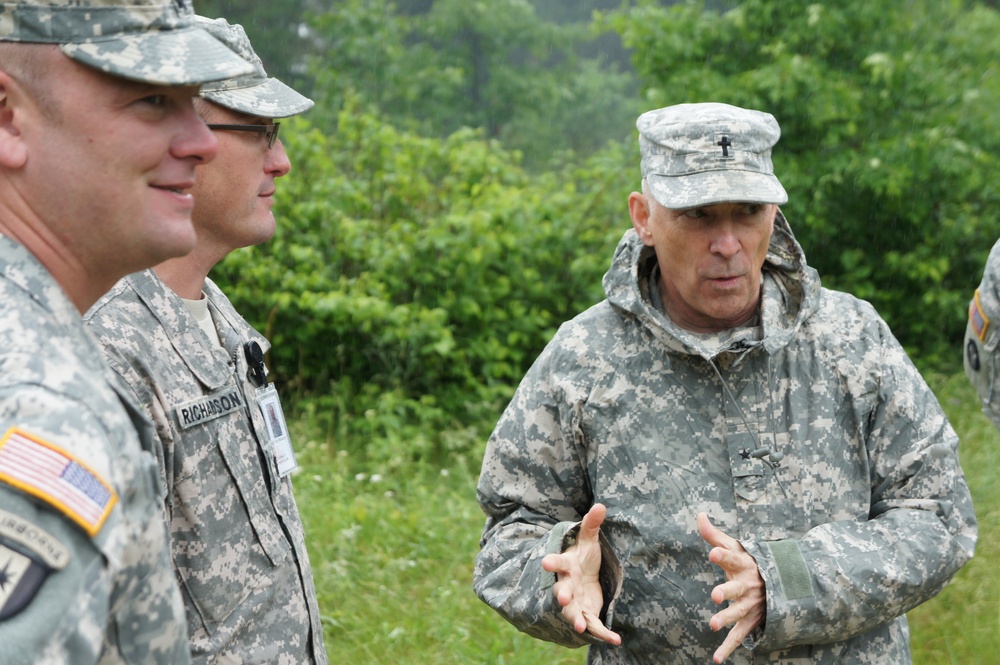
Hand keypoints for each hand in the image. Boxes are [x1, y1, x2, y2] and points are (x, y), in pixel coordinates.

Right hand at [541, 503, 621, 644]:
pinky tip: (614, 640)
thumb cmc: (584, 556)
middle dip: (561, 595)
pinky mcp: (585, 613)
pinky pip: (593, 625)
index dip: (551, 562)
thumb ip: (591, 524)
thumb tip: (601, 505)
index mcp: (566, 564)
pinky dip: (603, 634)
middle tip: (562, 598)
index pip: (557, 562)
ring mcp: (574, 601)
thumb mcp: (589, 540)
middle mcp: (566, 585)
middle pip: (561, 590)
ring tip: (581, 628)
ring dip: (575, 619)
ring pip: (572, 612)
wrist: (584, 577)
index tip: (545, 562)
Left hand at [698, 512, 765, 663]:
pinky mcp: (750, 620)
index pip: (731, 557)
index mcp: (742, 563)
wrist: (779, 582)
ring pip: (738, 613)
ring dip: (727, 619)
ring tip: (713, 624)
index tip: (712, 552)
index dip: (722, 554)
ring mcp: (750, 604)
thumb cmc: (749, 561)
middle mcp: (747, 585)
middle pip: (736, 588)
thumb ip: (713, 534)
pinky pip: (739, 635)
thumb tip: (699, 514)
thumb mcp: (734, 546)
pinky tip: (716, 659)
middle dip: (726, 592)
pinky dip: (728, 648)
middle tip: (715, 595)